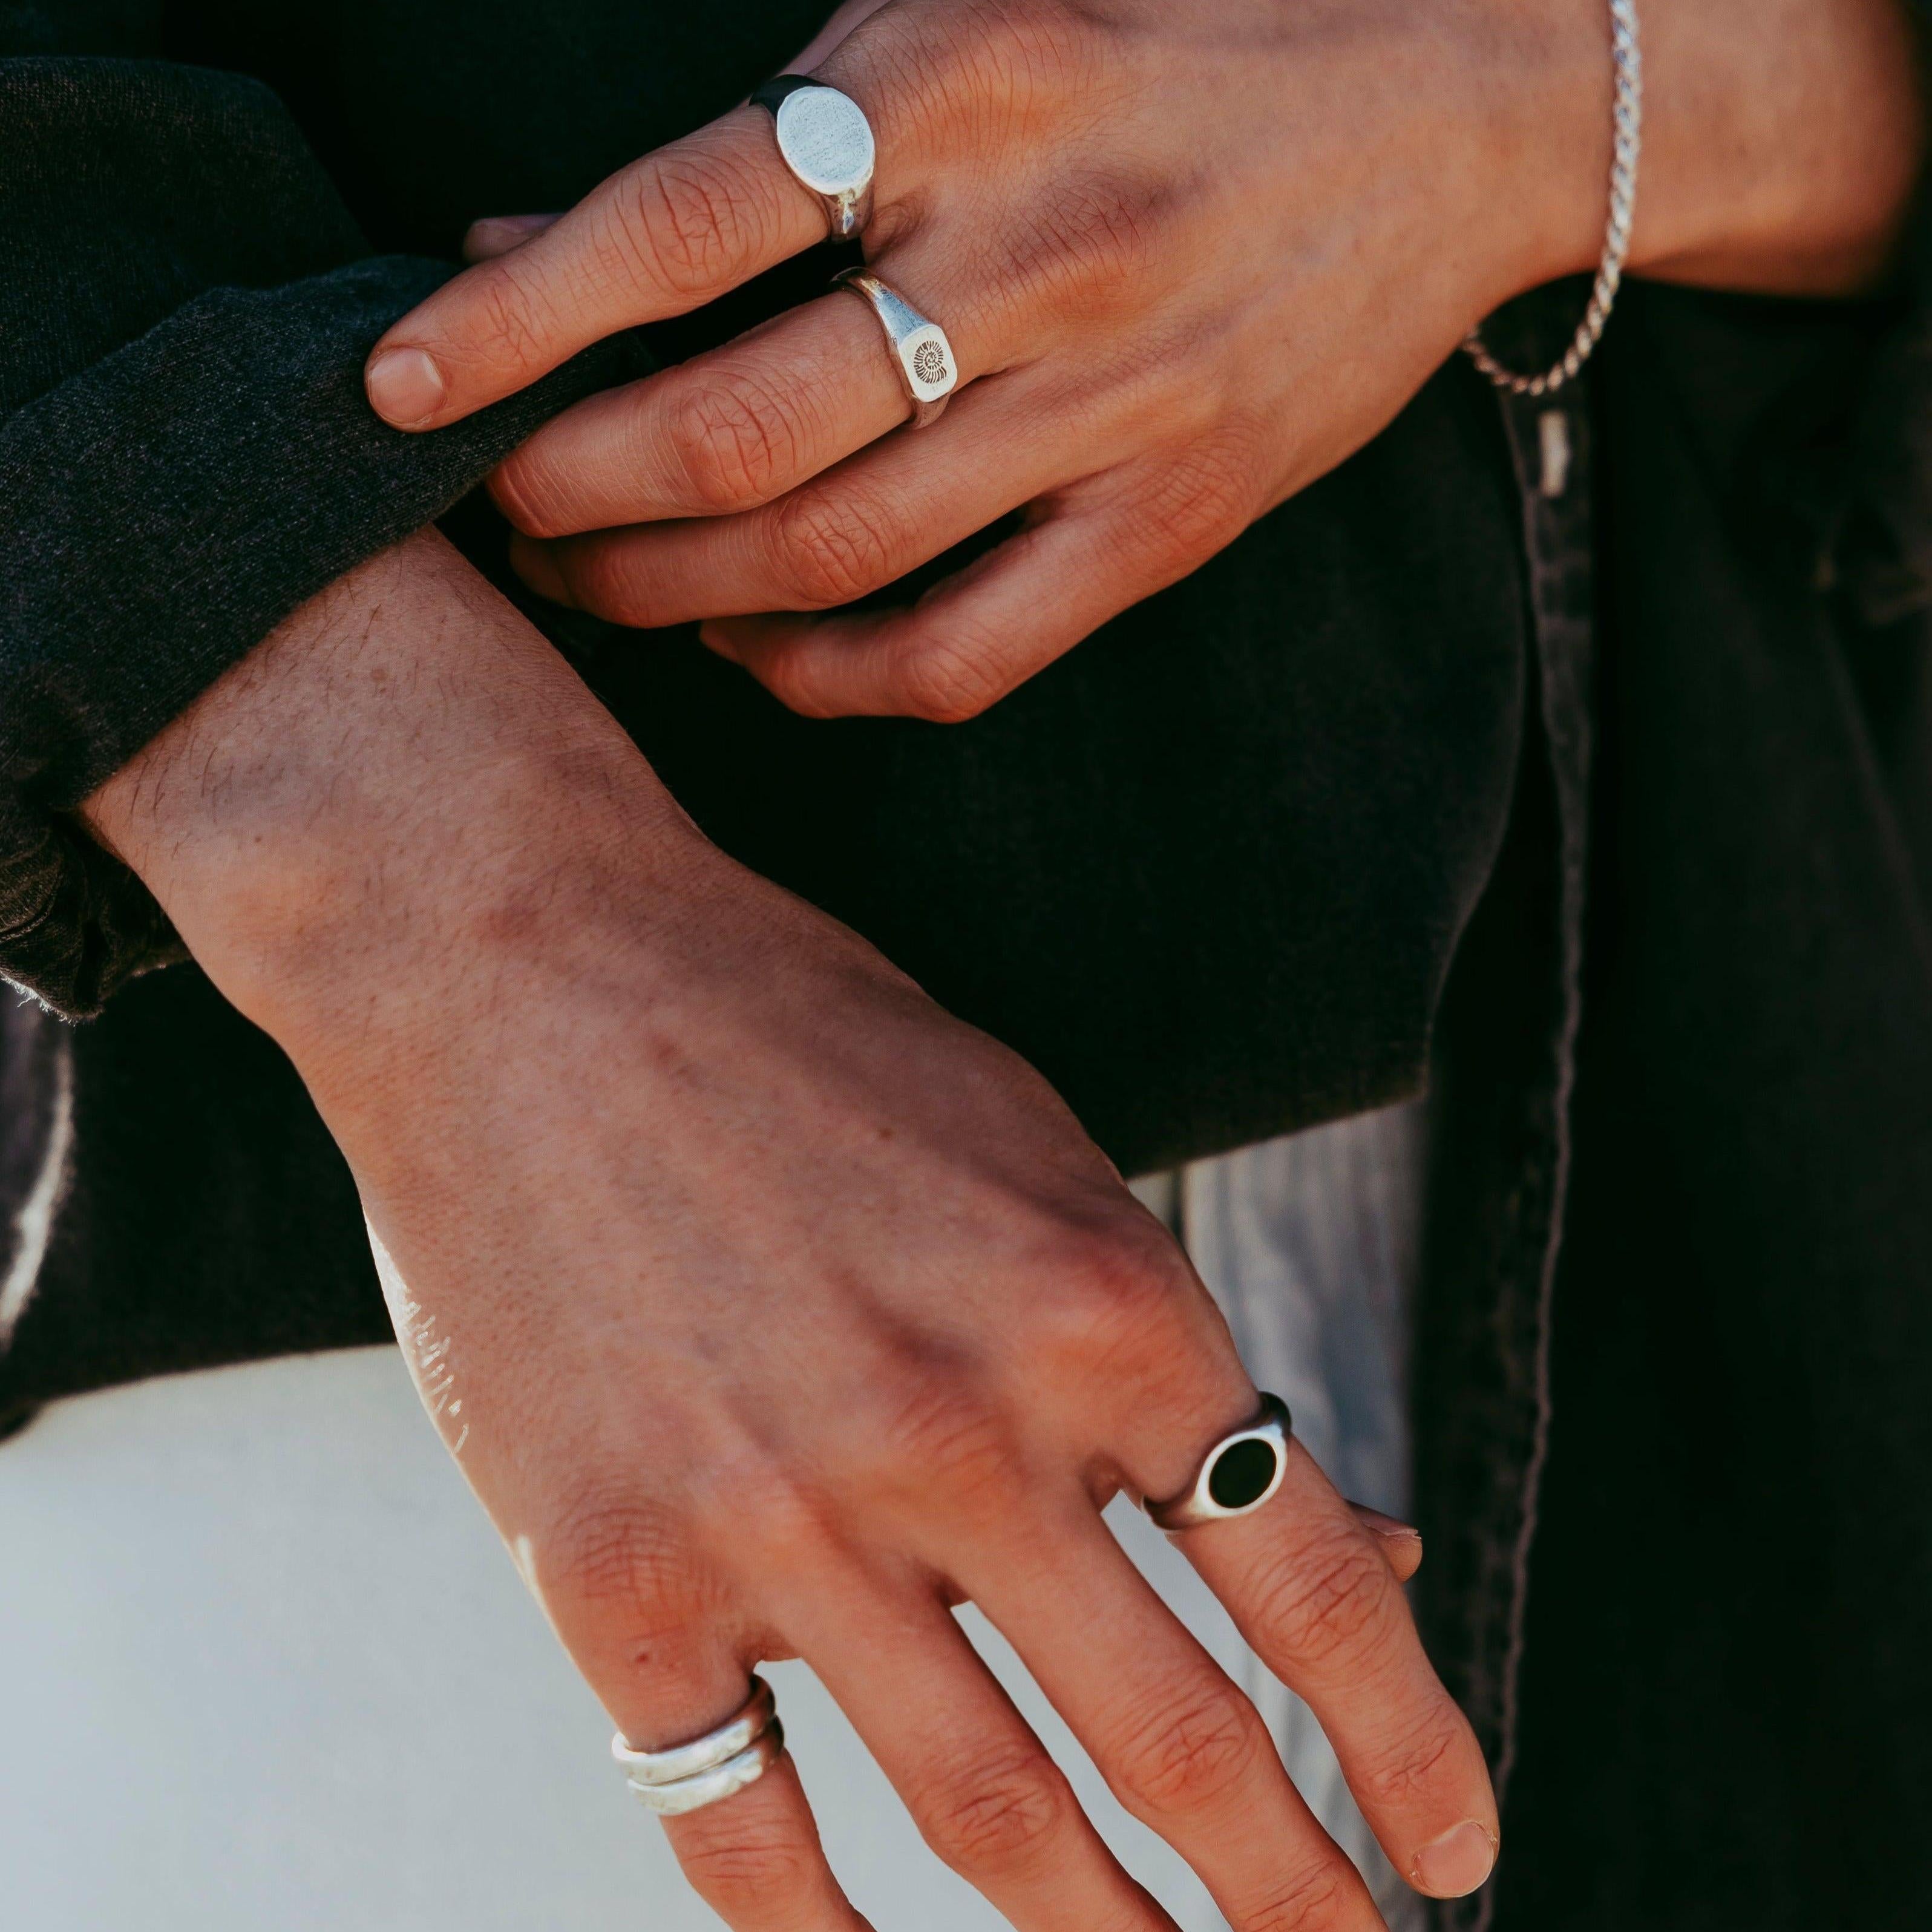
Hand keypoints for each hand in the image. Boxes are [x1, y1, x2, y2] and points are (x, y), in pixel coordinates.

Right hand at [86, 530, 1496, 1931]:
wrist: (521, 968)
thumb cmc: (804, 1047)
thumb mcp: (1039, 1155)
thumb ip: (1164, 1364)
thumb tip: (1339, 1546)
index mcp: (1096, 1303)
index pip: (1307, 1587)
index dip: (1405, 1747)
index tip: (1452, 1851)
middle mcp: (957, 1432)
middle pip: (1179, 1745)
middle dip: (1296, 1895)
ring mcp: (776, 1521)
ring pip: (990, 1822)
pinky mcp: (612, 1581)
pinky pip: (744, 1833)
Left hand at [365, 0, 1920, 720]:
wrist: (1457, 119)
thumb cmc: (1185, 48)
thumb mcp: (975, 9)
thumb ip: (771, 134)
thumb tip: (534, 236)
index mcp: (961, 82)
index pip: (672, 221)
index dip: (508, 318)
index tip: (395, 386)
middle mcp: (1026, 258)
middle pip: (728, 432)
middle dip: (568, 490)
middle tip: (497, 509)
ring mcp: (1105, 413)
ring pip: (823, 561)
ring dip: (666, 592)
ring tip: (588, 582)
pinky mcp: (1166, 527)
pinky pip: (956, 655)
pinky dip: (825, 676)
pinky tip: (756, 654)